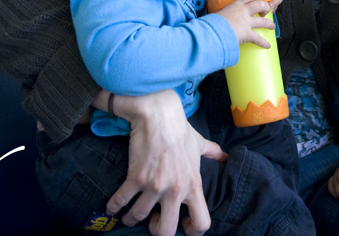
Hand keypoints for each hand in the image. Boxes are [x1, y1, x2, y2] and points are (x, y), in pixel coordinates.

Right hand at [106, 89, 227, 235]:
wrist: (159, 115)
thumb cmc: (180, 130)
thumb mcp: (200, 144)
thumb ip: (213, 153)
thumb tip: (226, 157)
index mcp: (193, 185)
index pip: (201, 222)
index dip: (192, 231)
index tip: (182, 226)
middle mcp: (176, 190)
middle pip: (167, 230)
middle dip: (156, 230)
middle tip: (152, 221)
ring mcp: (155, 185)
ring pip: (138, 217)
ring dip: (131, 218)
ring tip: (129, 215)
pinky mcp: (137, 178)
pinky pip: (121, 201)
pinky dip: (114, 206)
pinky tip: (112, 207)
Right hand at [217, 0, 275, 47]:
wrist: (212, 32)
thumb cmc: (212, 23)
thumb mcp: (220, 13)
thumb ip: (226, 13)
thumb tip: (222, 16)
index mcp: (236, 5)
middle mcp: (243, 11)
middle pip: (260, 5)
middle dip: (266, 7)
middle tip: (268, 10)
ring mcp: (246, 22)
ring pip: (263, 21)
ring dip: (269, 24)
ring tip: (272, 26)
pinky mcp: (247, 34)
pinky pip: (258, 39)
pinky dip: (264, 43)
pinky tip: (267, 46)